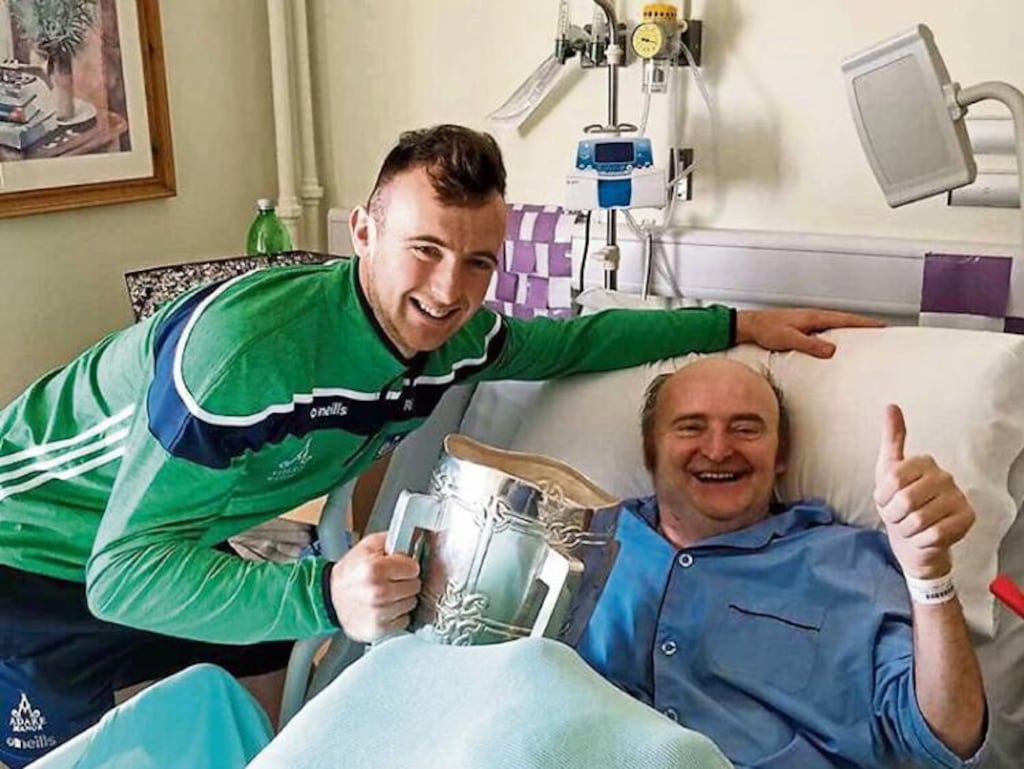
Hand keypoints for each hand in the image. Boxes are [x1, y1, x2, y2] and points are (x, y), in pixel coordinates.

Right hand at [328, 532, 420, 641]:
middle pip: (415, 586)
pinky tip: (385, 608)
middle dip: (406, 582)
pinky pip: (404, 620)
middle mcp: (377, 592)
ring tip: (386, 594)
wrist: (329, 598)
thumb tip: (413, 538)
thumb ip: (392, 539)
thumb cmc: (350, 572)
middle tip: (391, 581)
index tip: (400, 568)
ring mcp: (378, 613)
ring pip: (411, 604)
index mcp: (374, 569)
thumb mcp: (367, 546)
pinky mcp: (378, 629)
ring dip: (402, 599)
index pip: (413, 568)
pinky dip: (397, 615)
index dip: (407, 566)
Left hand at [735, 309, 882, 357]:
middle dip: (862, 324)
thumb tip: (831, 350)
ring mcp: (808, 321)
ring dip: (850, 328)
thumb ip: (810, 345)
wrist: (750, 325)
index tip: (880, 326)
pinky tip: (837, 342)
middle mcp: (813, 316)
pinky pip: (826, 329)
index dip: (864, 323)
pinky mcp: (803, 327)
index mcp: (814, 317)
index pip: (845, 319)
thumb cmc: (766, 330)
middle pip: (844, 319)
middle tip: (879, 331)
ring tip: (864, 337)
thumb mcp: (789, 339)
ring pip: (835, 324)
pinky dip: (836, 332)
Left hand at [873, 404, 973, 578]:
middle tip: (898, 517)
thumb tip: (891, 405)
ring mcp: (958, 497)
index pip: (892, 480)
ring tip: (909, 526)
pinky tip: (924, 536)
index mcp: (924, 462)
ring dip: (906, 529)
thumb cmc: (898, 502)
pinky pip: (935, 533)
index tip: (886, 500)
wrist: (913, 539)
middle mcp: (945, 476)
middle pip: (905, 500)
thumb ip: (891, 439)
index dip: (883, 497)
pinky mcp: (967, 518)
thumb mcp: (887, 470)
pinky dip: (921, 539)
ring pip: (918, 519)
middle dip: (893, 516)